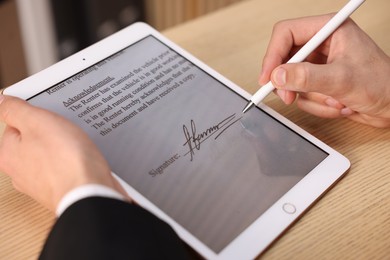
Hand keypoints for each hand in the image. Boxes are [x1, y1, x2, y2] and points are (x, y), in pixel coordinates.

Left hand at [0, 95, 129, 211]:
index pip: (15, 124)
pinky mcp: (62, 189)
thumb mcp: (38, 121)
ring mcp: (42, 183)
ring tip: (77, 145)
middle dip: (51, 133)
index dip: (35, 115)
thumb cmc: (65, 161)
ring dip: (65, 148)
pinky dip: (75, 162)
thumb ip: (15, 109)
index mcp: (8, 154)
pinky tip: (84, 158)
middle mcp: (20, 172)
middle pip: (34, 141)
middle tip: (65, 129)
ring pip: (52, 155)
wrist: (91, 193)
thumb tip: (2, 101)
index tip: (48, 114)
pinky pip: (66, 168)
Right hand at [259, 15, 389, 127]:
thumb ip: (306, 77)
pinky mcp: (319, 82)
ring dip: (311, 97)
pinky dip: (317, 105)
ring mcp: (319, 65)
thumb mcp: (341, 80)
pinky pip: (302, 95)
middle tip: (289, 97)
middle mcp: (321, 45)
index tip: (268, 77)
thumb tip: (277, 76)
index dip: (273, 55)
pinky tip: (337, 105)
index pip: (286, 33)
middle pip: (284, 59)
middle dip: (289, 82)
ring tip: (334, 100)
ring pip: (292, 81)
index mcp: (328, 30)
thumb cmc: (382, 84)